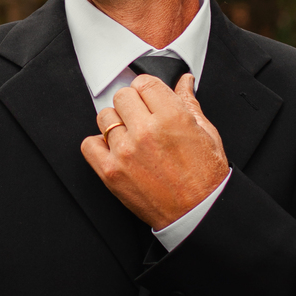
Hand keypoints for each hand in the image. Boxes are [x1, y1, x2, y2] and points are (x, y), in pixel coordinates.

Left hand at [81, 73, 229, 228]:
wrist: (198, 213)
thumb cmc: (205, 178)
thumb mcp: (206, 133)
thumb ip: (189, 103)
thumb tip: (184, 82)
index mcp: (172, 117)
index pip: (144, 82)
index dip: (148, 91)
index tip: (150, 100)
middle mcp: (146, 132)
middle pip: (122, 96)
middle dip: (133, 105)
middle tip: (143, 120)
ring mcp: (125, 152)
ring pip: (104, 117)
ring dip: (116, 124)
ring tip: (131, 138)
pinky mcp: (111, 172)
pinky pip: (88, 144)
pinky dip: (98, 145)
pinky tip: (115, 151)